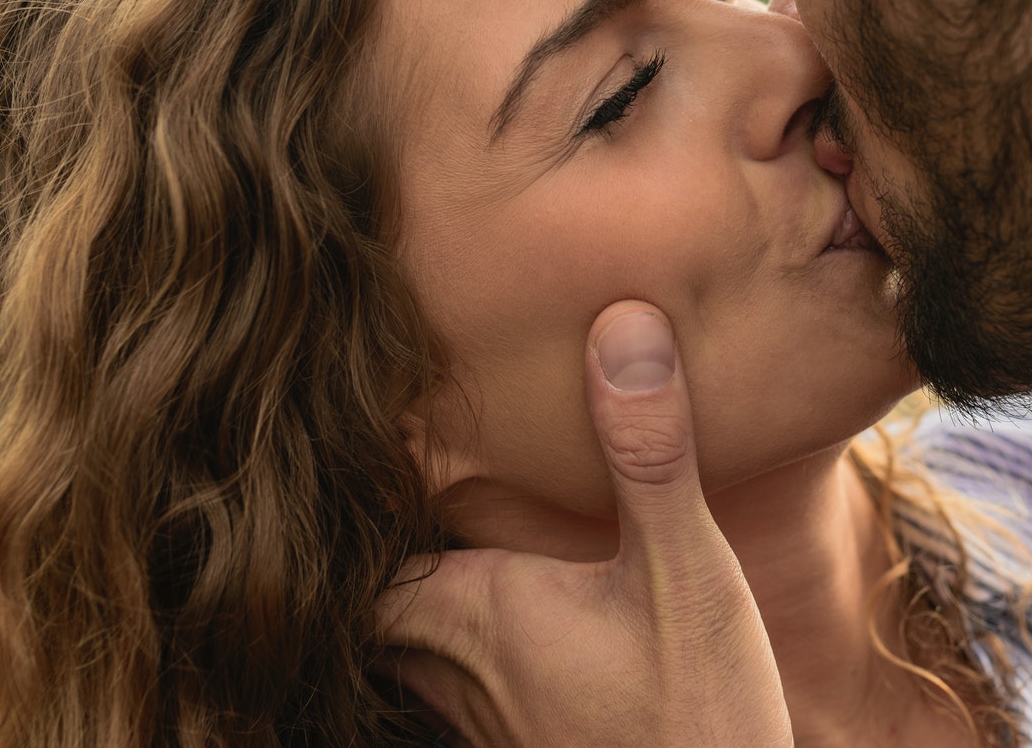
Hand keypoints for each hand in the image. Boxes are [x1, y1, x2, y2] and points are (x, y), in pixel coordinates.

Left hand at [377, 303, 792, 747]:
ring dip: (414, 590)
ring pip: (405, 644)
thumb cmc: (694, 722)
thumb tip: (622, 324)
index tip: (337, 429)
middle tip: (389, 465)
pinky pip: (449, 687)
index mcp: (467, 612)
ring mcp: (478, 723)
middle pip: (370, 593)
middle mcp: (449, 670)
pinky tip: (505, 618)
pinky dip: (455, 644)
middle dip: (376, 534)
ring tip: (437, 523)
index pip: (354, 543)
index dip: (341, 492)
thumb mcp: (685, 573)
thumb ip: (647, 454)